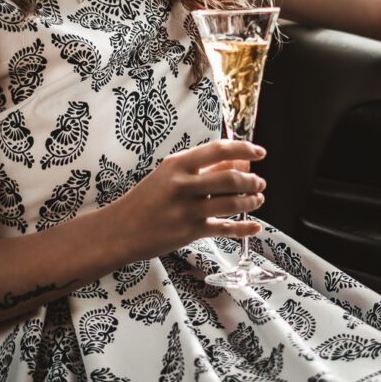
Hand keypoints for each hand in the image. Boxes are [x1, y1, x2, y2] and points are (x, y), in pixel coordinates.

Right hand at [114, 139, 268, 259]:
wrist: (120, 230)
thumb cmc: (147, 199)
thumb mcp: (168, 175)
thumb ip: (199, 168)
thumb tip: (237, 161)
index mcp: (177, 165)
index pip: (219, 150)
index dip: (244, 149)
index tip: (260, 153)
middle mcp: (183, 185)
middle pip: (230, 178)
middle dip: (252, 180)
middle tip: (260, 182)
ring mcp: (187, 210)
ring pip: (231, 204)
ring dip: (251, 201)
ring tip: (257, 199)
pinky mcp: (190, 232)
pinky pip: (224, 229)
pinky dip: (244, 229)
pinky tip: (255, 227)